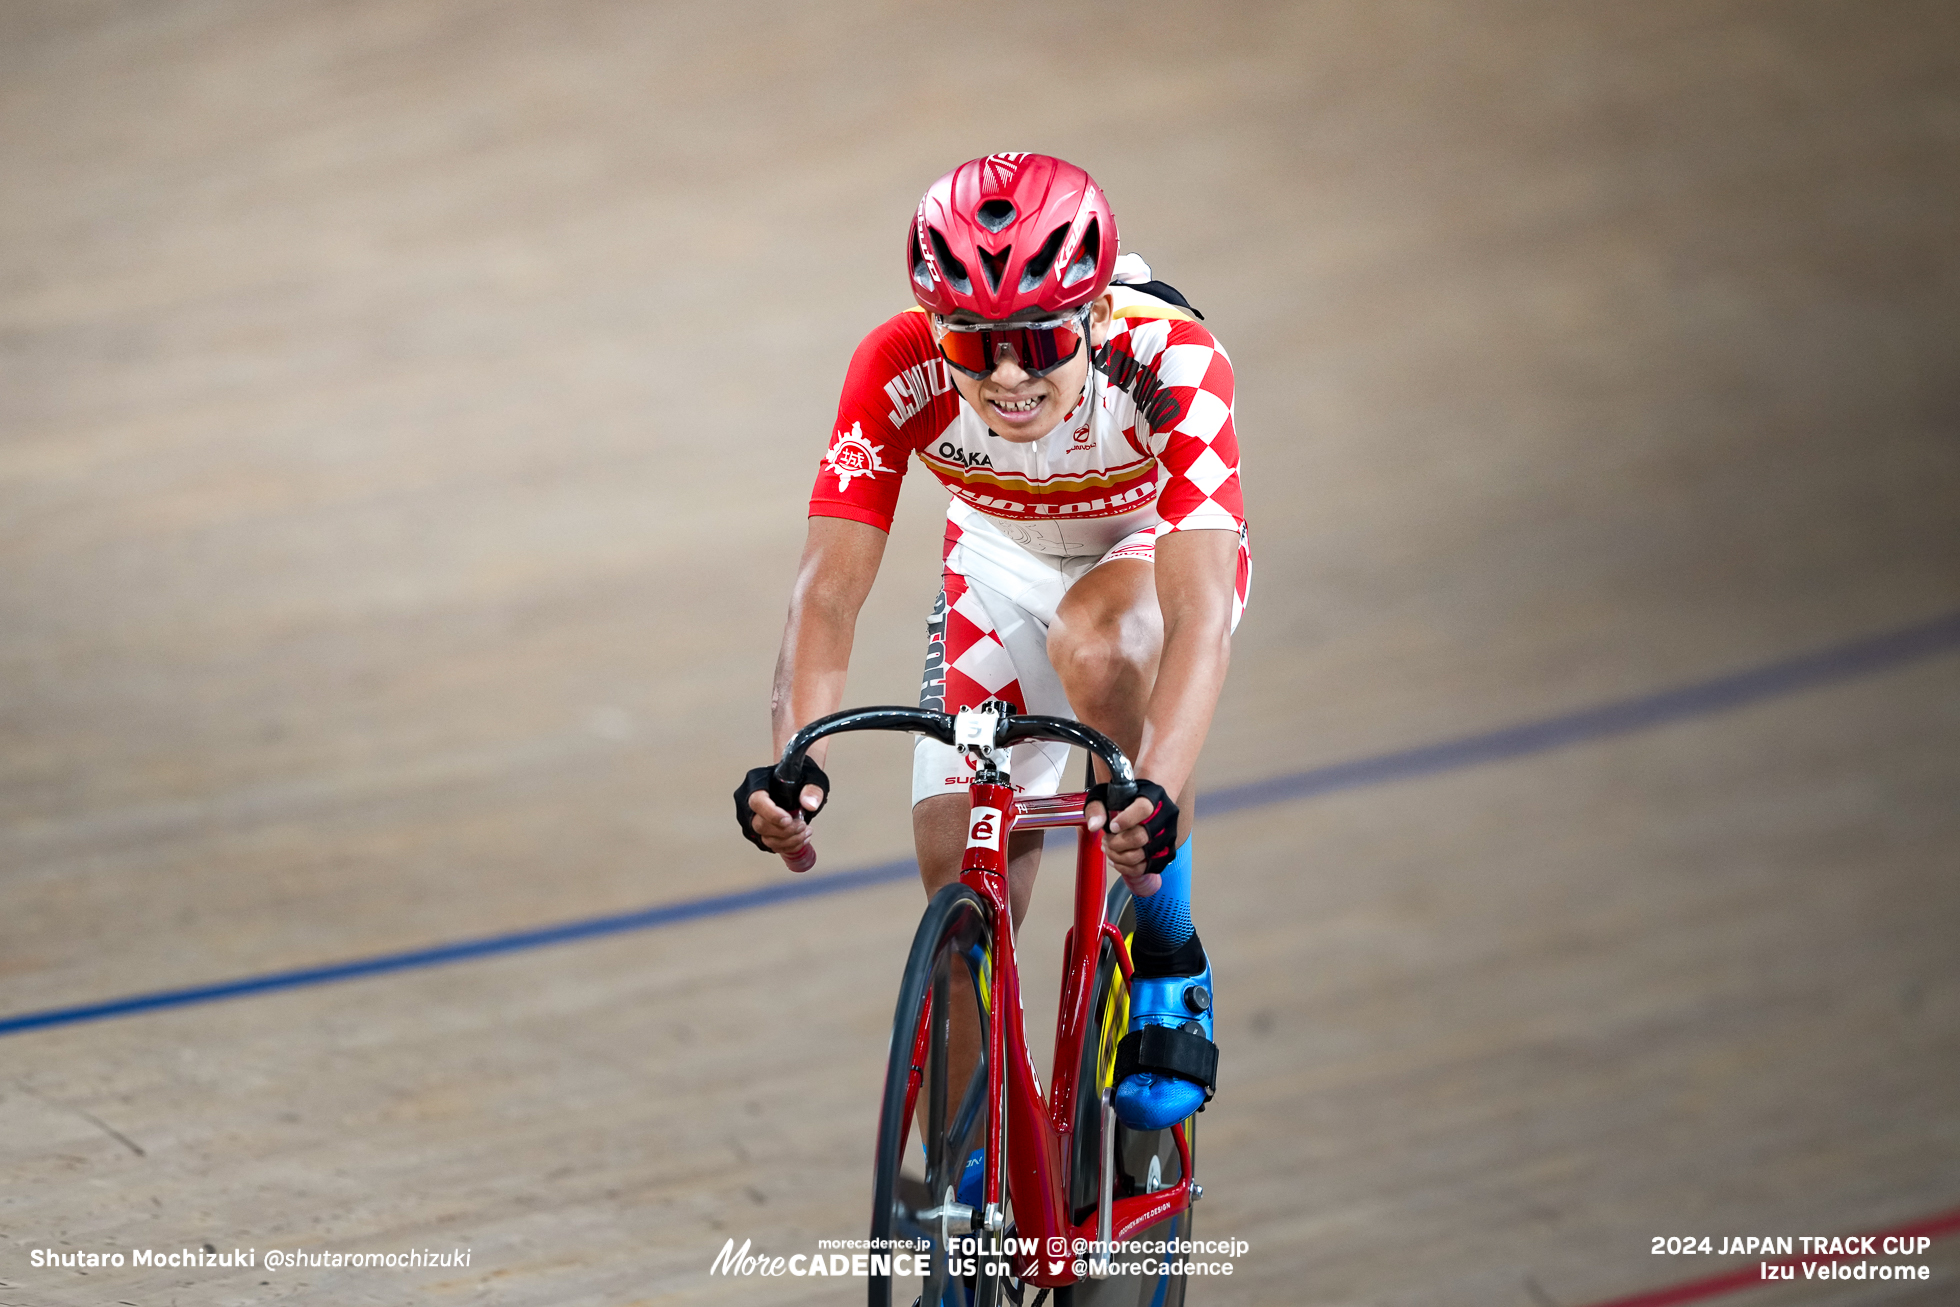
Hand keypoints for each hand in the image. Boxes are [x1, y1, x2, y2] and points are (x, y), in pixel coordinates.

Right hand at [745, 783, 823, 856]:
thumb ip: (812, 789)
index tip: (789, 820)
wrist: (799, 782)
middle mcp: (750, 802)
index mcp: (758, 783)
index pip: (757, 802)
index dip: (771, 814)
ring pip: (765, 838)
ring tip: (806, 831)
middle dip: (785, 830)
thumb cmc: (801, 777)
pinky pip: (772, 845)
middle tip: (803, 826)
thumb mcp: (811, 777)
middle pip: (759, 824)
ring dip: (789, 840)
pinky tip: (802, 838)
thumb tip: (809, 804)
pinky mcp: (762, 831)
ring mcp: (754, 819)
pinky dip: (789, 845)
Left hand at [1084, 779, 1178, 896]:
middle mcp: (1165, 816)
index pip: (1144, 809)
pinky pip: (1145, 868)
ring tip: (1109, 848)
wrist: (1152, 799)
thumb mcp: (1108, 793)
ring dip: (1119, 857)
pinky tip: (1117, 859)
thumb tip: (1094, 825)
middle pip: (1141, 837)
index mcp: (1154, 795)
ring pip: (1141, 856)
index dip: (1125, 820)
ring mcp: (1168, 836)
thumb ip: (1098, 807)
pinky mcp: (1166, 852)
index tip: (1112, 826)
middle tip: (1106, 839)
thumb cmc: (1130, 795)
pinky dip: (1127, 868)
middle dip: (1117, 843)